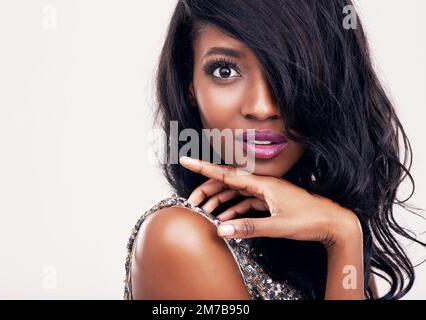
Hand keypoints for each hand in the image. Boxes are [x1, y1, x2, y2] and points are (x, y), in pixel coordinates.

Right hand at [180, 156, 362, 248]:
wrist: (334, 223)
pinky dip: (233, 209)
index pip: (227, 173)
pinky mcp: (271, 202)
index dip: (204, 168)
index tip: (186, 160)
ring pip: (236, 193)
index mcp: (263, 184)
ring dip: (219, 201)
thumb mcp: (278, 227)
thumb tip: (220, 228)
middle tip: (191, 202)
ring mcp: (267, 193)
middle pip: (227, 183)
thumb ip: (249, 228)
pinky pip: (246, 202)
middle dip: (207, 191)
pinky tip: (225, 218)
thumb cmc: (310, 221)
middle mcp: (263, 185)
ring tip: (203, 211)